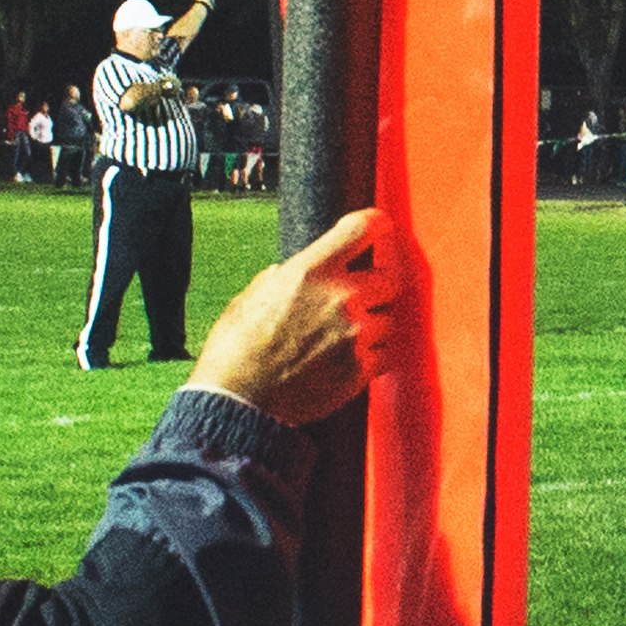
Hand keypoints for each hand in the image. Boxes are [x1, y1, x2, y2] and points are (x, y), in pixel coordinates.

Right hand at [192, 209, 392, 421]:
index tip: (380, 231)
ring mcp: (356, 335)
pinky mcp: (361, 370)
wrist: (238, 401)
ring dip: (372, 327)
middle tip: (363, 296)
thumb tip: (284, 273)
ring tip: (340, 339)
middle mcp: (341, 298)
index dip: (378, 225)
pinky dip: (370, 358)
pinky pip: (384, 356)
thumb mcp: (250, 297)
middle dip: (379, 286)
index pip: (363, 229)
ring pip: (388, 322)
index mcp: (311, 271)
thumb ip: (279, 279)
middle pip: (391, 279)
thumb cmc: (235, 348)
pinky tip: (343, 362)